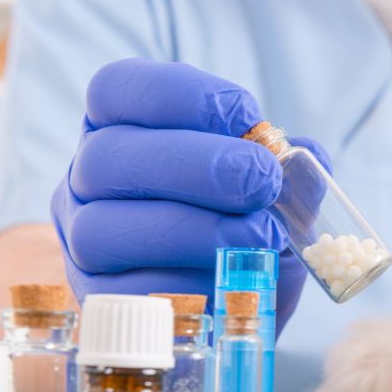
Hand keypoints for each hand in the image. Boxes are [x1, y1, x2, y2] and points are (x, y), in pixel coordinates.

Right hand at [51, 59, 328, 332]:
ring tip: (261, 235)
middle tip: (263, 181)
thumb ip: (291, 171)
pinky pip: (126, 293)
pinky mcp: (97, 301)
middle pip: (108, 157)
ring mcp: (81, 243)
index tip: (247, 115)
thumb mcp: (271, 190)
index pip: (116, 90)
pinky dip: (187, 283)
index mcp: (118, 129)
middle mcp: (86, 180)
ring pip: (105, 229)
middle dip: (197, 165)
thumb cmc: (243, 225)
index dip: (181, 95)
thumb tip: (309, 162)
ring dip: (194, 229)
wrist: (229, 300)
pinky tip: (234, 276)